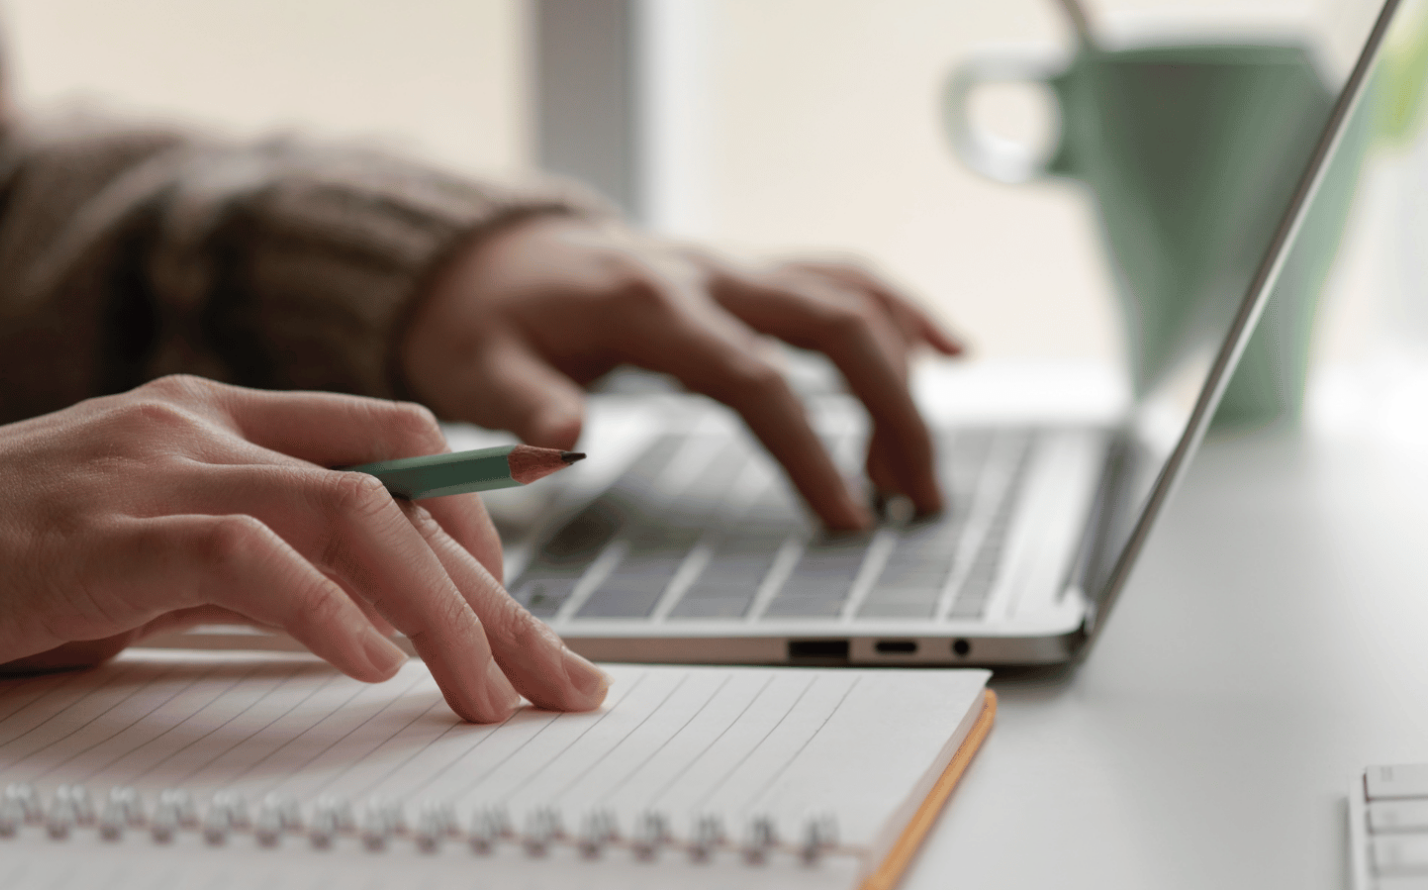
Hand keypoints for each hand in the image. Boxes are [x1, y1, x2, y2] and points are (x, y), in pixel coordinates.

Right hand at [0, 375, 607, 722]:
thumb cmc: (0, 563)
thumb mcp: (153, 551)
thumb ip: (256, 559)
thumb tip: (373, 618)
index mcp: (222, 418)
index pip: (395, 439)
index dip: (479, 516)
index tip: (524, 605)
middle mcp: (203, 426)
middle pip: (401, 485)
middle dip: (496, 592)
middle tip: (561, 679)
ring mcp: (154, 469)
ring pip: (350, 512)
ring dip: (439, 611)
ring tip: (489, 692)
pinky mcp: (101, 534)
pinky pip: (247, 556)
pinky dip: (324, 610)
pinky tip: (372, 664)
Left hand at [402, 216, 964, 529]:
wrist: (489, 259)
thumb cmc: (486, 324)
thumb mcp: (476, 368)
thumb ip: (522, 405)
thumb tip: (564, 443)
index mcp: (649, 303)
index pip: (755, 377)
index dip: (810, 449)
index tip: (848, 520)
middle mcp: (708, 274)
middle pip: (836, 323)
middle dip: (896, 411)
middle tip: (920, 503)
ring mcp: (736, 269)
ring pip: (852, 297)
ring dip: (904, 377)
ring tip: (916, 475)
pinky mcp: (749, 276)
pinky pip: (843, 280)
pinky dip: (902, 313)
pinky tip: (950, 355)